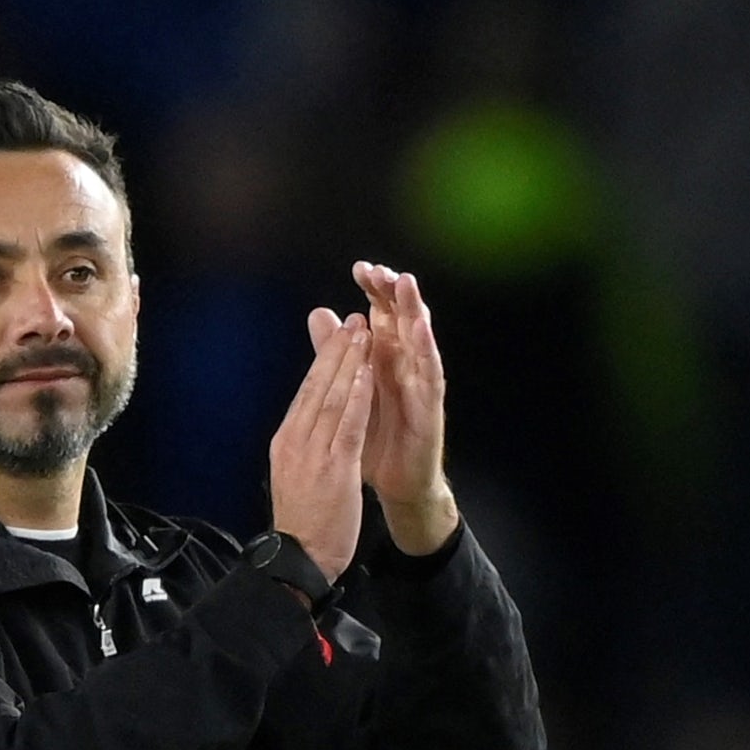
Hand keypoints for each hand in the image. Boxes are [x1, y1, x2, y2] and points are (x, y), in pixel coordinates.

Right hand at [269, 314, 374, 582]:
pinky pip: (349, 424)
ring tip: (364, 334)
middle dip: (338, 351)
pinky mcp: (334, 467)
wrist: (299, 558)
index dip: (325, 361)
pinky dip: (359, 396)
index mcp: (286, 440)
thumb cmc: (301, 520)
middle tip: (354, 320)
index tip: (339, 336)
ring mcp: (314, 452)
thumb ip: (303, 441)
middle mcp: (296, 440)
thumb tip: (306, 419)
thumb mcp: (294, 473)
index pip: (307, 393)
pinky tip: (368, 373)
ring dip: (351, 362)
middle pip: (318, 387)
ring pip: (334, 398)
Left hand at [308, 262, 457, 554]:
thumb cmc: (374, 434)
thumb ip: (334, 351)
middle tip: (383, 269)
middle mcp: (404, 363)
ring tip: (406, 284)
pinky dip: (427, 351)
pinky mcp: (429, 405)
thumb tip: (320, 313)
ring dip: (414, 310)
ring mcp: (420, 382)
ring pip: (419, 338)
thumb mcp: (349, 387)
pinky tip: (421, 331)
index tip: (360, 269)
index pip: (381, 314)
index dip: (373, 291)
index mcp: (383, 357)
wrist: (395, 481)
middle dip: (394, 292)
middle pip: (402, 318)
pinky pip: (430, 374)